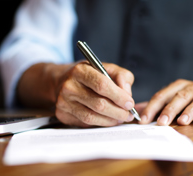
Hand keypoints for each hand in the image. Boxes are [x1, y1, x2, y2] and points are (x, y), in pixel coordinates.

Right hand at [17, 61, 134, 126]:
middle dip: (118, 112)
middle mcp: (69, 86)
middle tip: (128, 115)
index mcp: (80, 70)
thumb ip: (122, 77)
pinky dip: (100, 123)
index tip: (130, 104)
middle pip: (98, 104)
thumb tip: (127, 93)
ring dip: (110, 120)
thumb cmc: (90, 75)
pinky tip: (108, 120)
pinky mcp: (62, 114)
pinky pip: (85, 123)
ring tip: (121, 118)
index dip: (119, 96)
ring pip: (92, 117)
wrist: (63, 81)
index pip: (102, 85)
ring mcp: (63, 101)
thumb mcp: (107, 68)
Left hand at [138, 79, 192, 125]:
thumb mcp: (176, 100)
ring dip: (189, 111)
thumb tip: (137, 111)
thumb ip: (158, 105)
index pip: (162, 95)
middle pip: (180, 96)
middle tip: (161, 122)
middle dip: (169, 110)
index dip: (152, 107)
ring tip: (182, 122)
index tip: (144, 120)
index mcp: (179, 86)